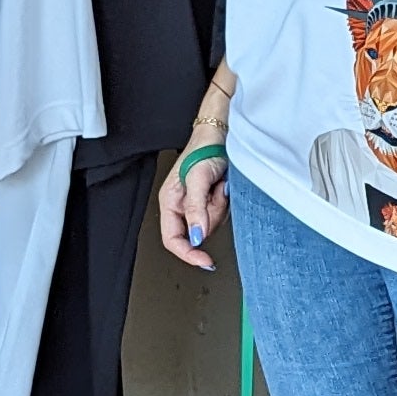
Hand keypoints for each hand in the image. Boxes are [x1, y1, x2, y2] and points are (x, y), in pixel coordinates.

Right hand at [159, 150, 228, 270]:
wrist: (222, 134)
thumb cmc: (205, 149)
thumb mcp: (198, 178)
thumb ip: (196, 208)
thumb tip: (196, 236)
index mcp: (170, 202)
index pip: (173, 240)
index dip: (188, 254)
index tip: (205, 261)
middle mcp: (182, 206)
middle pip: (197, 234)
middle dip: (211, 216)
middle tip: (217, 194)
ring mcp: (198, 205)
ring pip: (212, 225)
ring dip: (220, 206)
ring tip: (219, 185)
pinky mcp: (212, 201)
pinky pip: (221, 214)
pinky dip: (226, 202)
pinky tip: (224, 187)